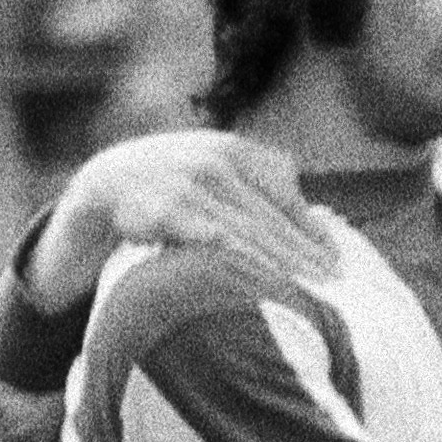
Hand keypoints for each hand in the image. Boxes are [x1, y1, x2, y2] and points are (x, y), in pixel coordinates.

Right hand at [28, 130, 343, 306]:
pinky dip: (230, 260)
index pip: (284, 193)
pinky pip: (201, 239)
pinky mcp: (157, 209)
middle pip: (268, 214)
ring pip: (241, 230)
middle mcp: (211, 161)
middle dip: (303, 252)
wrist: (101, 186)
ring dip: (276, 263)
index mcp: (232, 149)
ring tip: (304, 292)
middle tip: (335, 286)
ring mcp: (184, 183)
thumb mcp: (216, 174)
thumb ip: (260, 188)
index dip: (313, 230)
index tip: (340, 263)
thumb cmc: (173, 188)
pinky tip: (252, 279)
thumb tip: (319, 225)